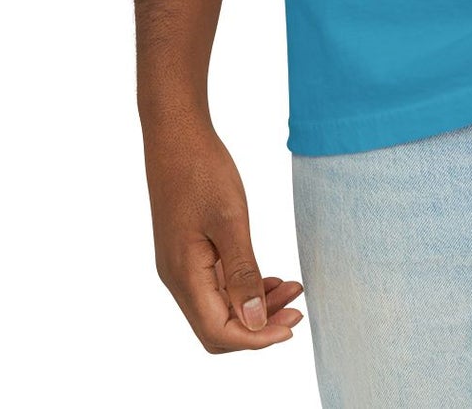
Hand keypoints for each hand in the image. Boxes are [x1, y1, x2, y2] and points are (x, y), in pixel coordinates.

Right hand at [142, 116, 303, 352]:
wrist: (175, 134)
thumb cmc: (202, 171)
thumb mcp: (231, 220)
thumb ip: (243, 274)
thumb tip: (256, 323)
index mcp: (184, 276)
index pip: (219, 332)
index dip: (257, 338)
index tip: (293, 324)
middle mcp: (178, 279)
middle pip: (218, 328)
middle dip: (258, 327)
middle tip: (296, 311)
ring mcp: (180, 265)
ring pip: (218, 306)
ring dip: (255, 306)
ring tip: (292, 290)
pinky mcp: (187, 252)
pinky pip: (216, 285)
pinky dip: (244, 288)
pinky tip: (270, 278)